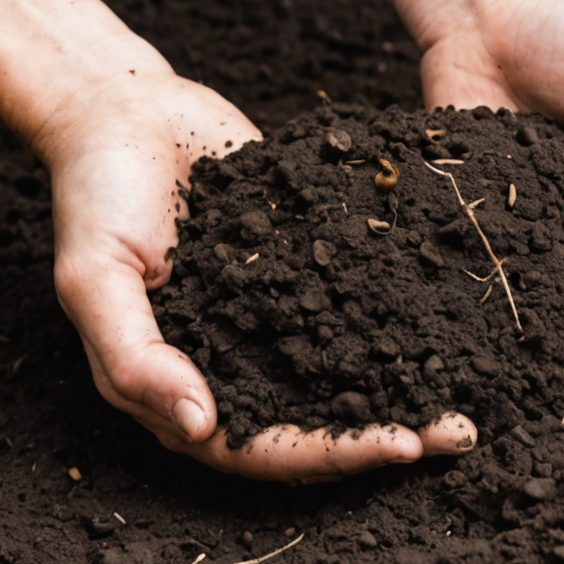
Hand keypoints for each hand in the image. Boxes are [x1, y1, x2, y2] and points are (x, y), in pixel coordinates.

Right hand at [32, 61, 475, 480]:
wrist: (125, 109)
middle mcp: (232, 371)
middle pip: (316, 427)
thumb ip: (136, 358)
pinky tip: (457, 324)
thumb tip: (199, 426)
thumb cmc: (94, 197)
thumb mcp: (94, 279)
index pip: (261, 450)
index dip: (330, 454)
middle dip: (386, 437)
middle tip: (457, 435)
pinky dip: (404, 327)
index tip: (400, 446)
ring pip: (345, 378)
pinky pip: (357, 312)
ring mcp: (272, 325)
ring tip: (469, 401)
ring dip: (406, 394)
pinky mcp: (303, 277)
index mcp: (178, 391)